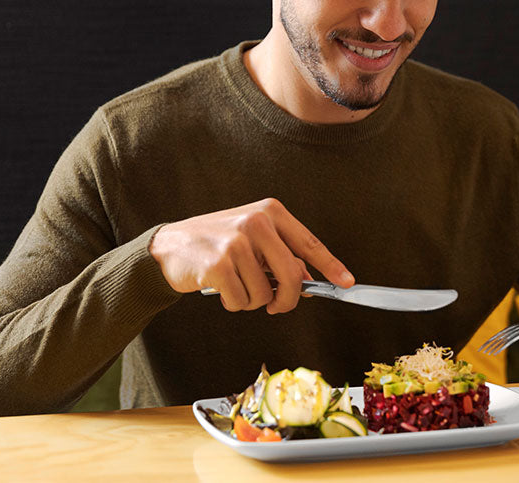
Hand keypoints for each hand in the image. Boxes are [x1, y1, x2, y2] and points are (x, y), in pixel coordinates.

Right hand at [149, 198, 353, 312]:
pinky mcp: (219, 264)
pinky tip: (220, 289)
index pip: (309, 243)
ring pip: (265, 294)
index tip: (348, 282)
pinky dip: (234, 304)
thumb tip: (309, 283)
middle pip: (292, 276)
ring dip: (252, 301)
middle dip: (286, 300)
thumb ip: (281, 257)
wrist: (169, 246)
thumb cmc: (217, 243)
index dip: (331, 266)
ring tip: (235, 285)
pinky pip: (242, 301)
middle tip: (275, 306)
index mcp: (270, 212)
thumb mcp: (253, 240)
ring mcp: (237, 242)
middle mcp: (256, 222)